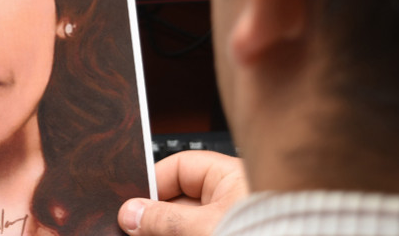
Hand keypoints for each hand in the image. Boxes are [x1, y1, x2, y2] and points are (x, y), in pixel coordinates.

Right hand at [118, 150, 247, 235]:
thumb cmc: (269, 232)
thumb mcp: (204, 227)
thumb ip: (164, 221)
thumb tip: (131, 214)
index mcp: (231, 177)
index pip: (180, 169)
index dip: (152, 184)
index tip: (130, 204)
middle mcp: (231, 199)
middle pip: (178, 201)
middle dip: (154, 216)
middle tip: (129, 228)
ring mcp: (230, 222)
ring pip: (184, 225)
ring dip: (162, 232)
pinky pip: (195, 235)